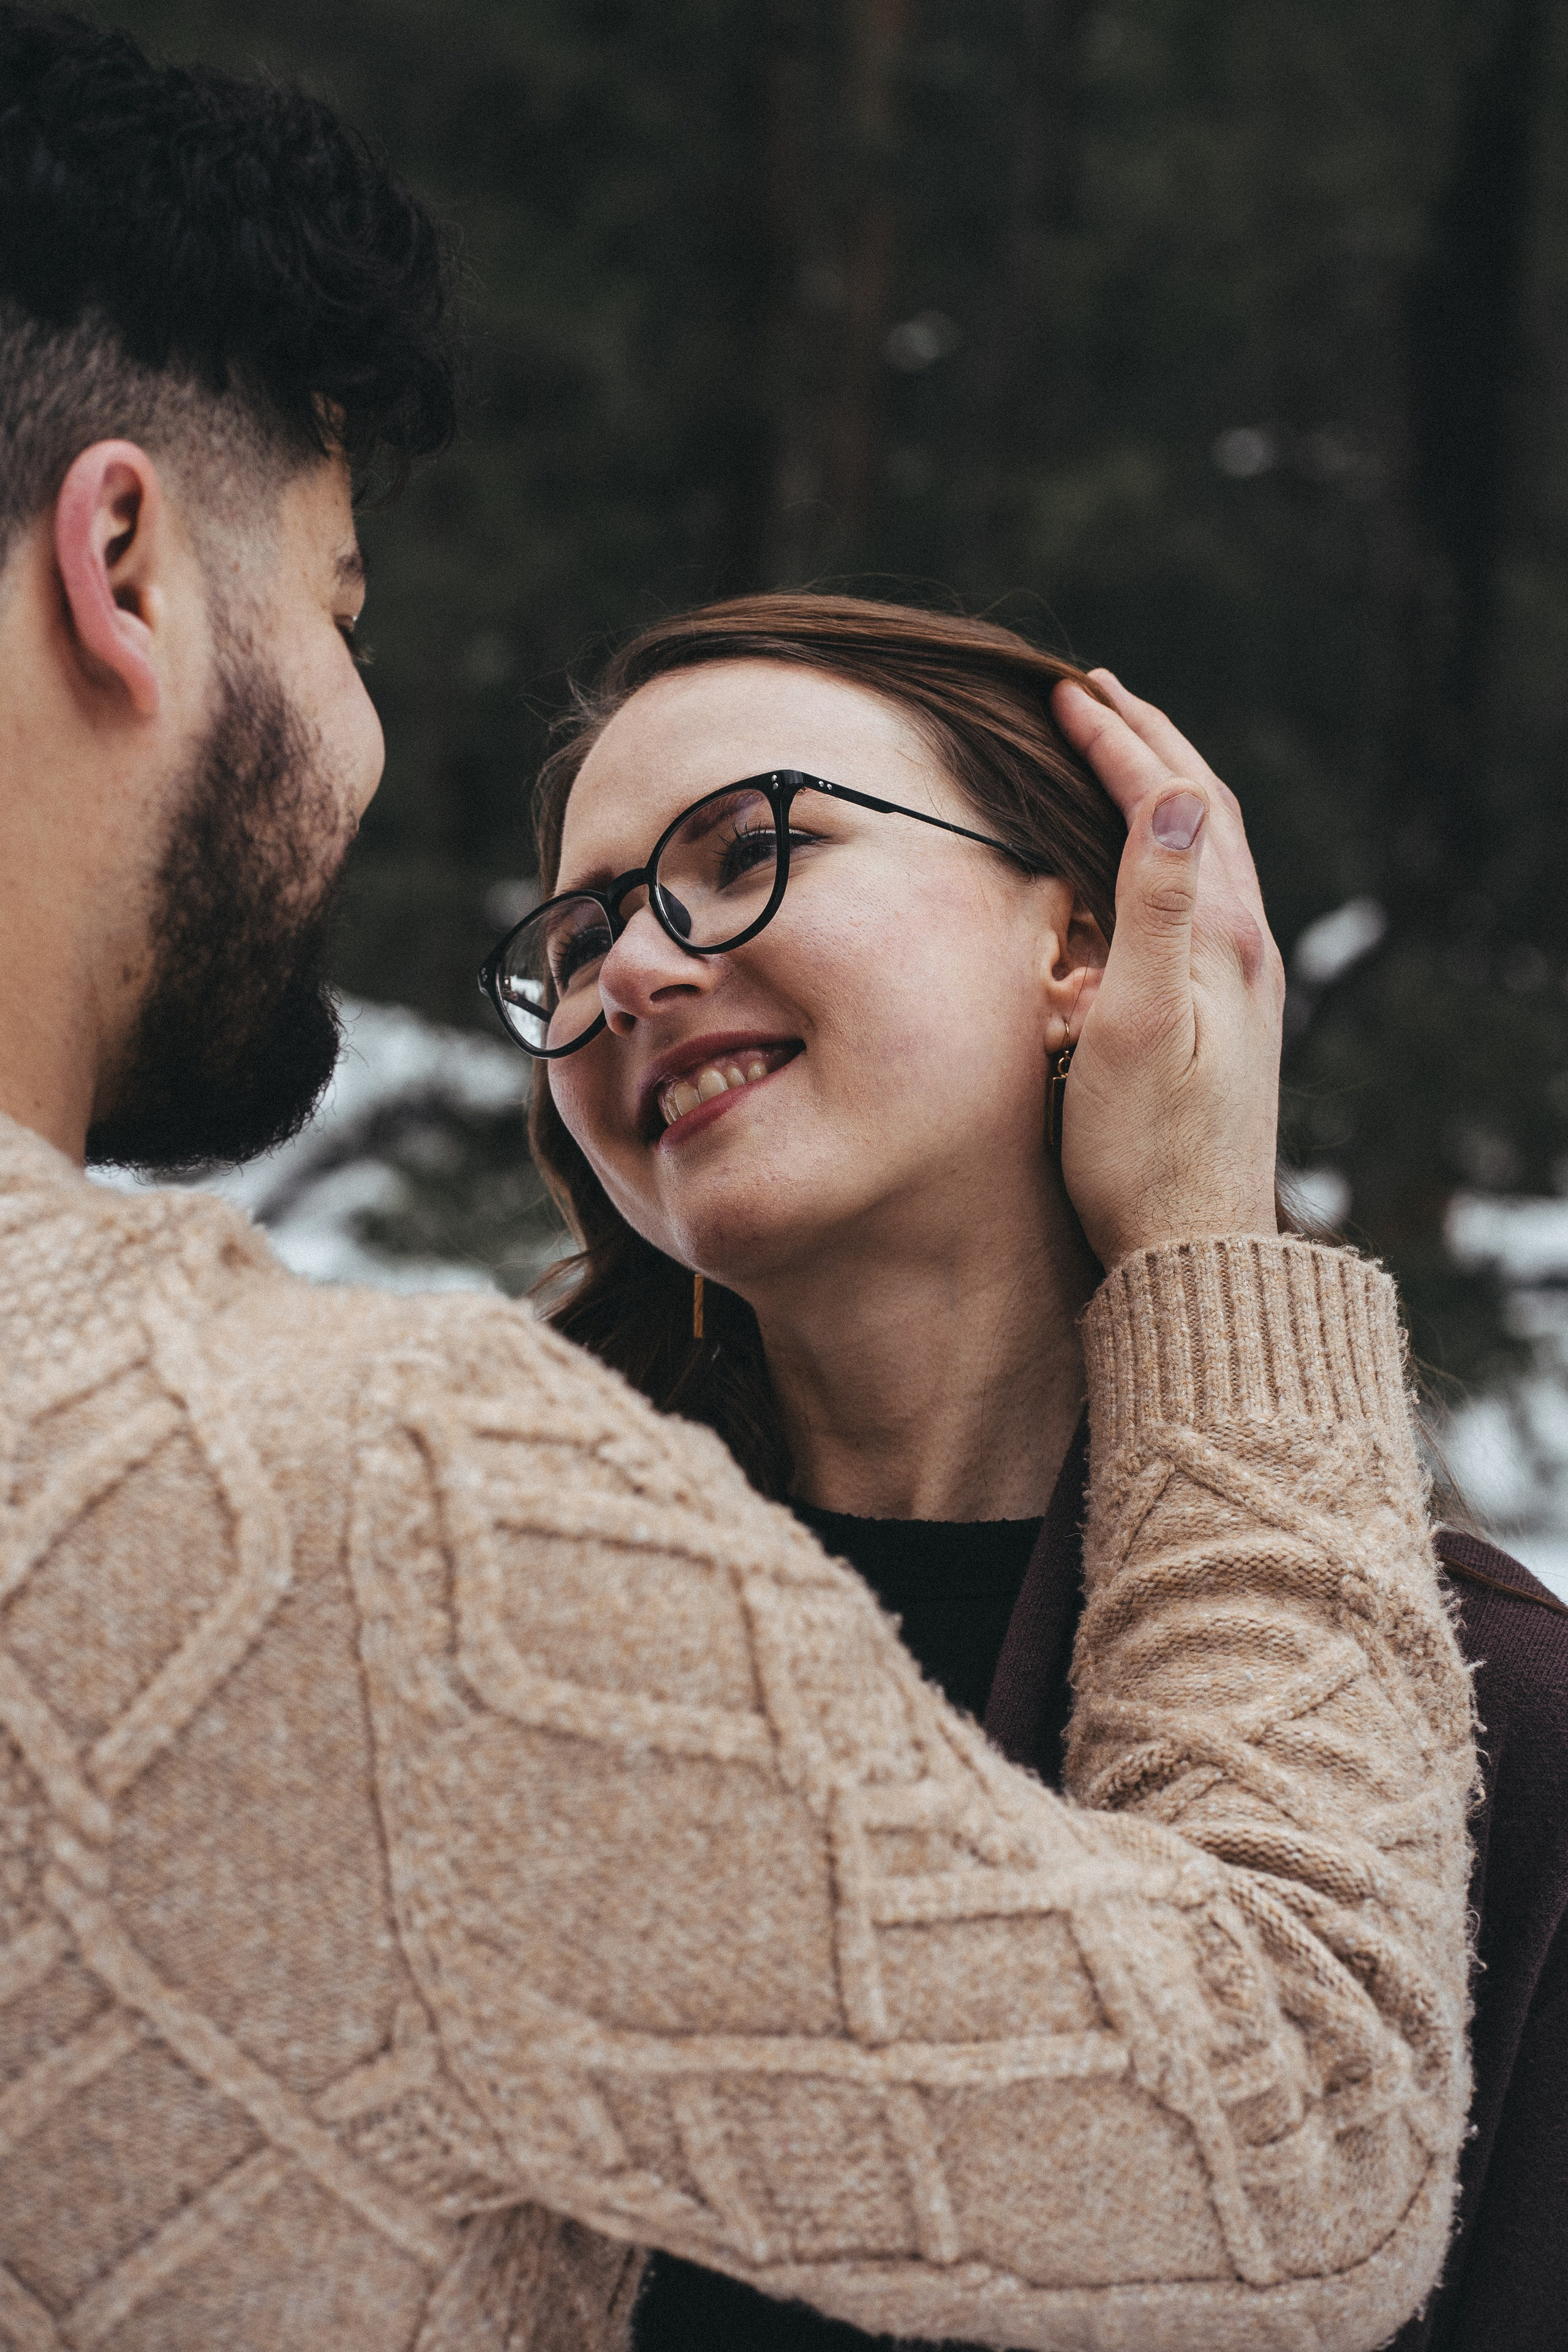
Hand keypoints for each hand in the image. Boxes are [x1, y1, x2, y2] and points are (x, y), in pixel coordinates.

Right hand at [1051, 671, 1283, 1269]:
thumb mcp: (1139, 1026)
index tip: (1065, 696)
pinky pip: (1205, 895)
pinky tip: (1150, 865)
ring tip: (1124, 751)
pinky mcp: (1231, 1017)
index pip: (1170, 804)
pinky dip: (1172, 847)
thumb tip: (1180, 796)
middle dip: (1149, 743)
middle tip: (1095, 693)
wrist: (1193, 1251)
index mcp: (1225, 939)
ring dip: (1165, 787)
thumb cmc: (1145, 1154)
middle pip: (1203, 812)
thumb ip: (1161, 908)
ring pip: (1210, 852)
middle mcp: (1247, 949)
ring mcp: (1245, 984)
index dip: (1117, 744)